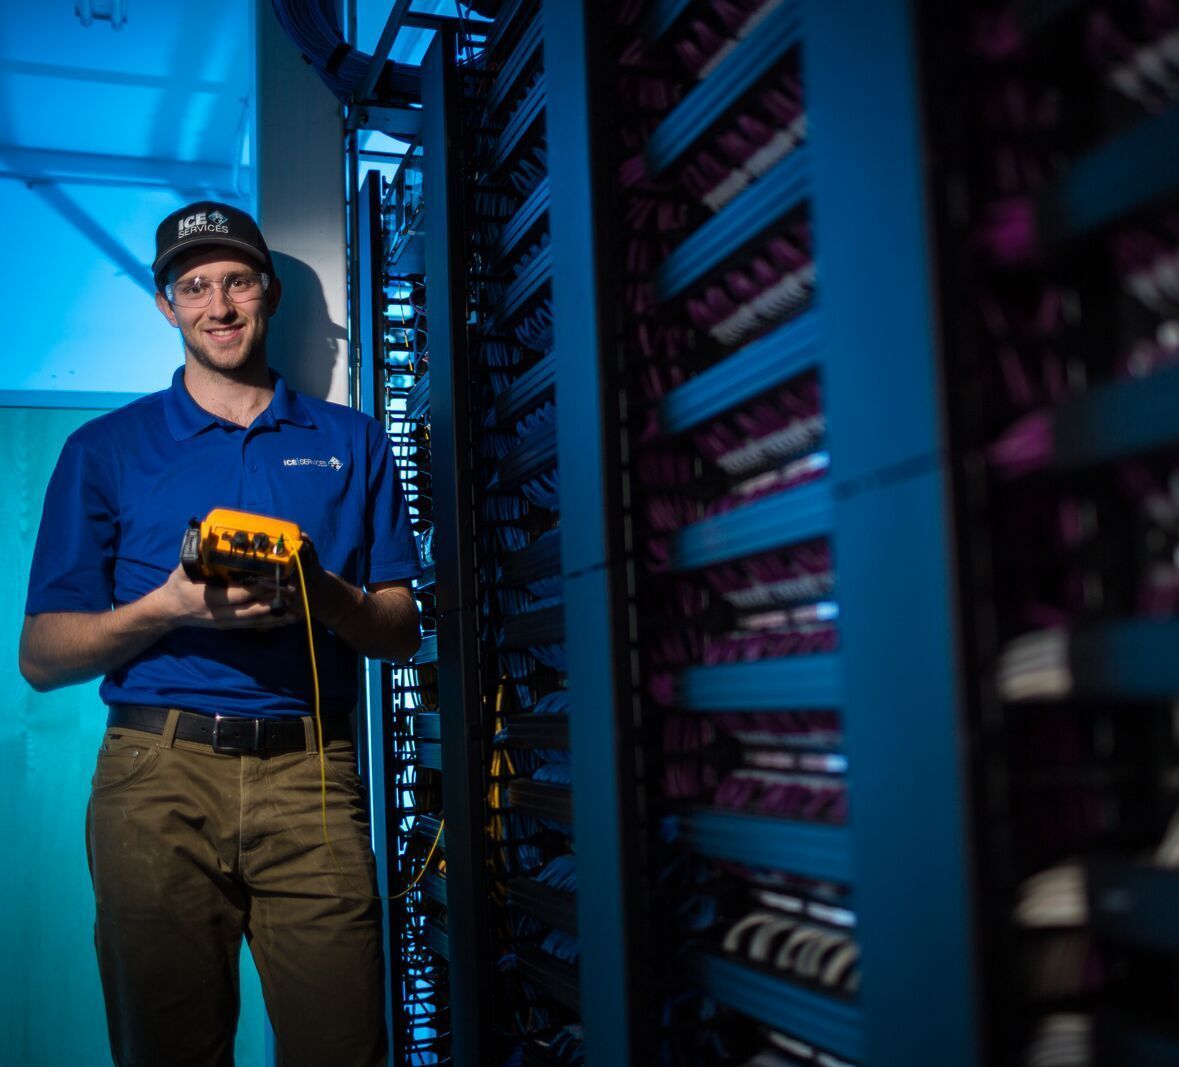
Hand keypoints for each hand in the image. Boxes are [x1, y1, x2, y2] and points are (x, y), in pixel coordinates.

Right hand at [154, 565, 298, 630]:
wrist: (169, 612)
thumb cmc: (177, 587)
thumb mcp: (182, 571)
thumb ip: (197, 558)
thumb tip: (207, 538)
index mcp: (207, 599)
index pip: (237, 595)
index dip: (257, 588)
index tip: (274, 579)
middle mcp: (219, 614)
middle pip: (252, 611)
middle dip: (274, 603)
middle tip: (292, 593)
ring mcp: (225, 623)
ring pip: (255, 622)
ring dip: (277, 617)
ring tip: (298, 611)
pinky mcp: (230, 626)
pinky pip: (253, 626)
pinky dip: (271, 623)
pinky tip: (286, 619)